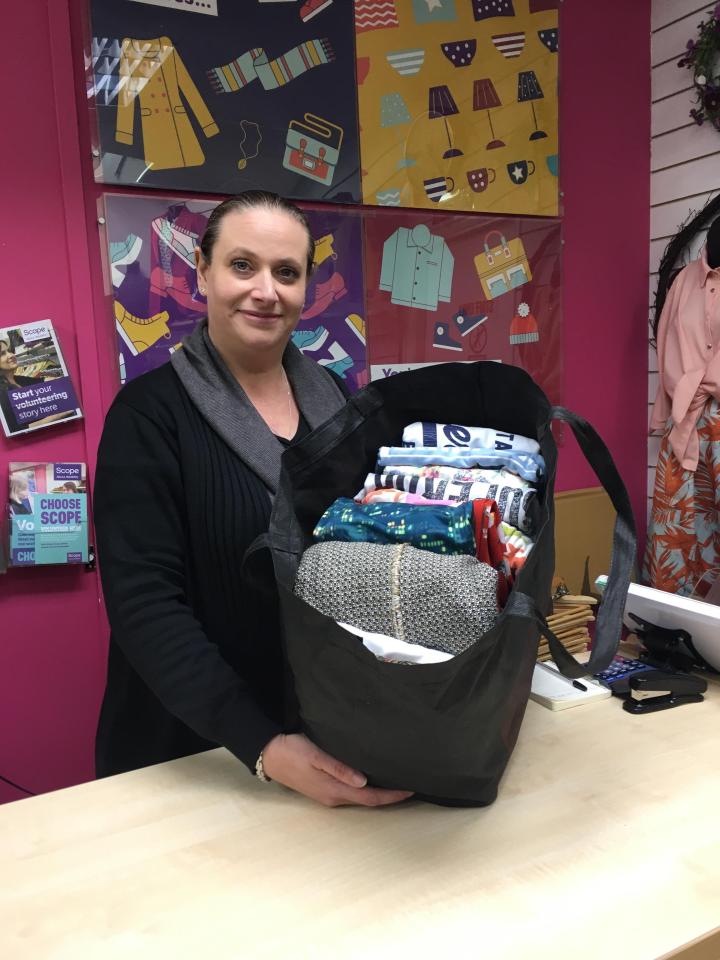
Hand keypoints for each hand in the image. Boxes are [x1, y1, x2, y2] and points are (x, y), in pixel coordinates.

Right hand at [261, 733, 413, 807]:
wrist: (269, 755)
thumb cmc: (293, 752)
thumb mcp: (316, 756)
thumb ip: (339, 768)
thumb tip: (363, 782)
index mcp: (334, 791)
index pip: (371, 798)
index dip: (392, 796)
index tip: (411, 789)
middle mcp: (334, 797)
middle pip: (369, 801)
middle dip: (390, 795)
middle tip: (410, 784)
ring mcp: (328, 794)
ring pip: (360, 797)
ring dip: (378, 792)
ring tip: (396, 780)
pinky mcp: (323, 787)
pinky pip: (351, 791)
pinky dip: (366, 788)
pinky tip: (372, 777)